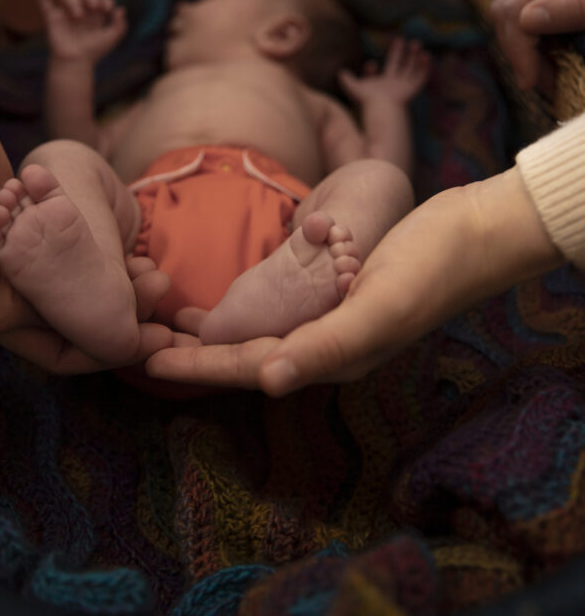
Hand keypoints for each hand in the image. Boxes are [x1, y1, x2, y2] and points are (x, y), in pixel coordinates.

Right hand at [32, 0, 126, 62]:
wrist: (76, 62)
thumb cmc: (93, 52)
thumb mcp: (112, 39)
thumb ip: (120, 26)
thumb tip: (121, 9)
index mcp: (95, 16)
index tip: (107, 10)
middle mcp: (81, 11)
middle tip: (94, 9)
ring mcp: (65, 13)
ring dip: (74, 2)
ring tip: (78, 17)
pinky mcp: (51, 17)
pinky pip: (43, 1)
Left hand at [144, 167, 561, 393]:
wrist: (473, 233)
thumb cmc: (430, 266)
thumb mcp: (379, 306)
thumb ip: (326, 345)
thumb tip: (266, 382)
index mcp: (332, 354)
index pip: (251, 365)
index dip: (199, 365)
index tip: (148, 360)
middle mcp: (327, 343)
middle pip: (247, 354)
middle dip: (196, 353)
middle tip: (142, 343)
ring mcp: (332, 318)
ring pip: (258, 332)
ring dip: (215, 333)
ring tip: (170, 326)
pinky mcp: (337, 292)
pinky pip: (277, 306)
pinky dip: (243, 307)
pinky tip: (224, 302)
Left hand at [338, 38, 430, 106]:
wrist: (382, 107)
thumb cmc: (368, 99)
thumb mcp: (354, 87)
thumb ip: (347, 79)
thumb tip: (339, 71)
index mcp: (379, 85)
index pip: (373, 76)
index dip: (371, 69)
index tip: (370, 64)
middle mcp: (392, 84)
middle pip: (397, 66)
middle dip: (398, 53)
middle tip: (400, 39)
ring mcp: (403, 86)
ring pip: (411, 69)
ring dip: (414, 57)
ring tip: (417, 44)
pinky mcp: (412, 89)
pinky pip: (421, 77)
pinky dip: (424, 67)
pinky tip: (426, 55)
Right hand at [489, 0, 584, 90]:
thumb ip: (576, 8)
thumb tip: (527, 19)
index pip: (517, 10)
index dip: (521, 54)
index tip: (539, 85)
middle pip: (504, 1)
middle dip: (517, 48)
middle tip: (546, 78)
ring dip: (511, 26)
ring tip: (541, 52)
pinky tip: (535, 21)